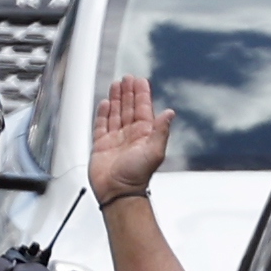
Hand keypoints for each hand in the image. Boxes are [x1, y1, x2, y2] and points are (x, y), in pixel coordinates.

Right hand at [84, 75, 171, 204]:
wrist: (118, 192)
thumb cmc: (137, 176)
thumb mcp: (154, 151)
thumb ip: (161, 131)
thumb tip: (170, 113)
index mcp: (144, 134)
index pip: (143, 108)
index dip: (141, 94)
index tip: (140, 81)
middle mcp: (130, 135)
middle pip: (129, 107)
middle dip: (128, 92)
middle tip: (127, 78)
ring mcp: (115, 139)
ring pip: (116, 113)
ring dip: (117, 99)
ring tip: (116, 85)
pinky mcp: (101, 145)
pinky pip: (101, 125)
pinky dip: (103, 113)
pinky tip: (105, 103)